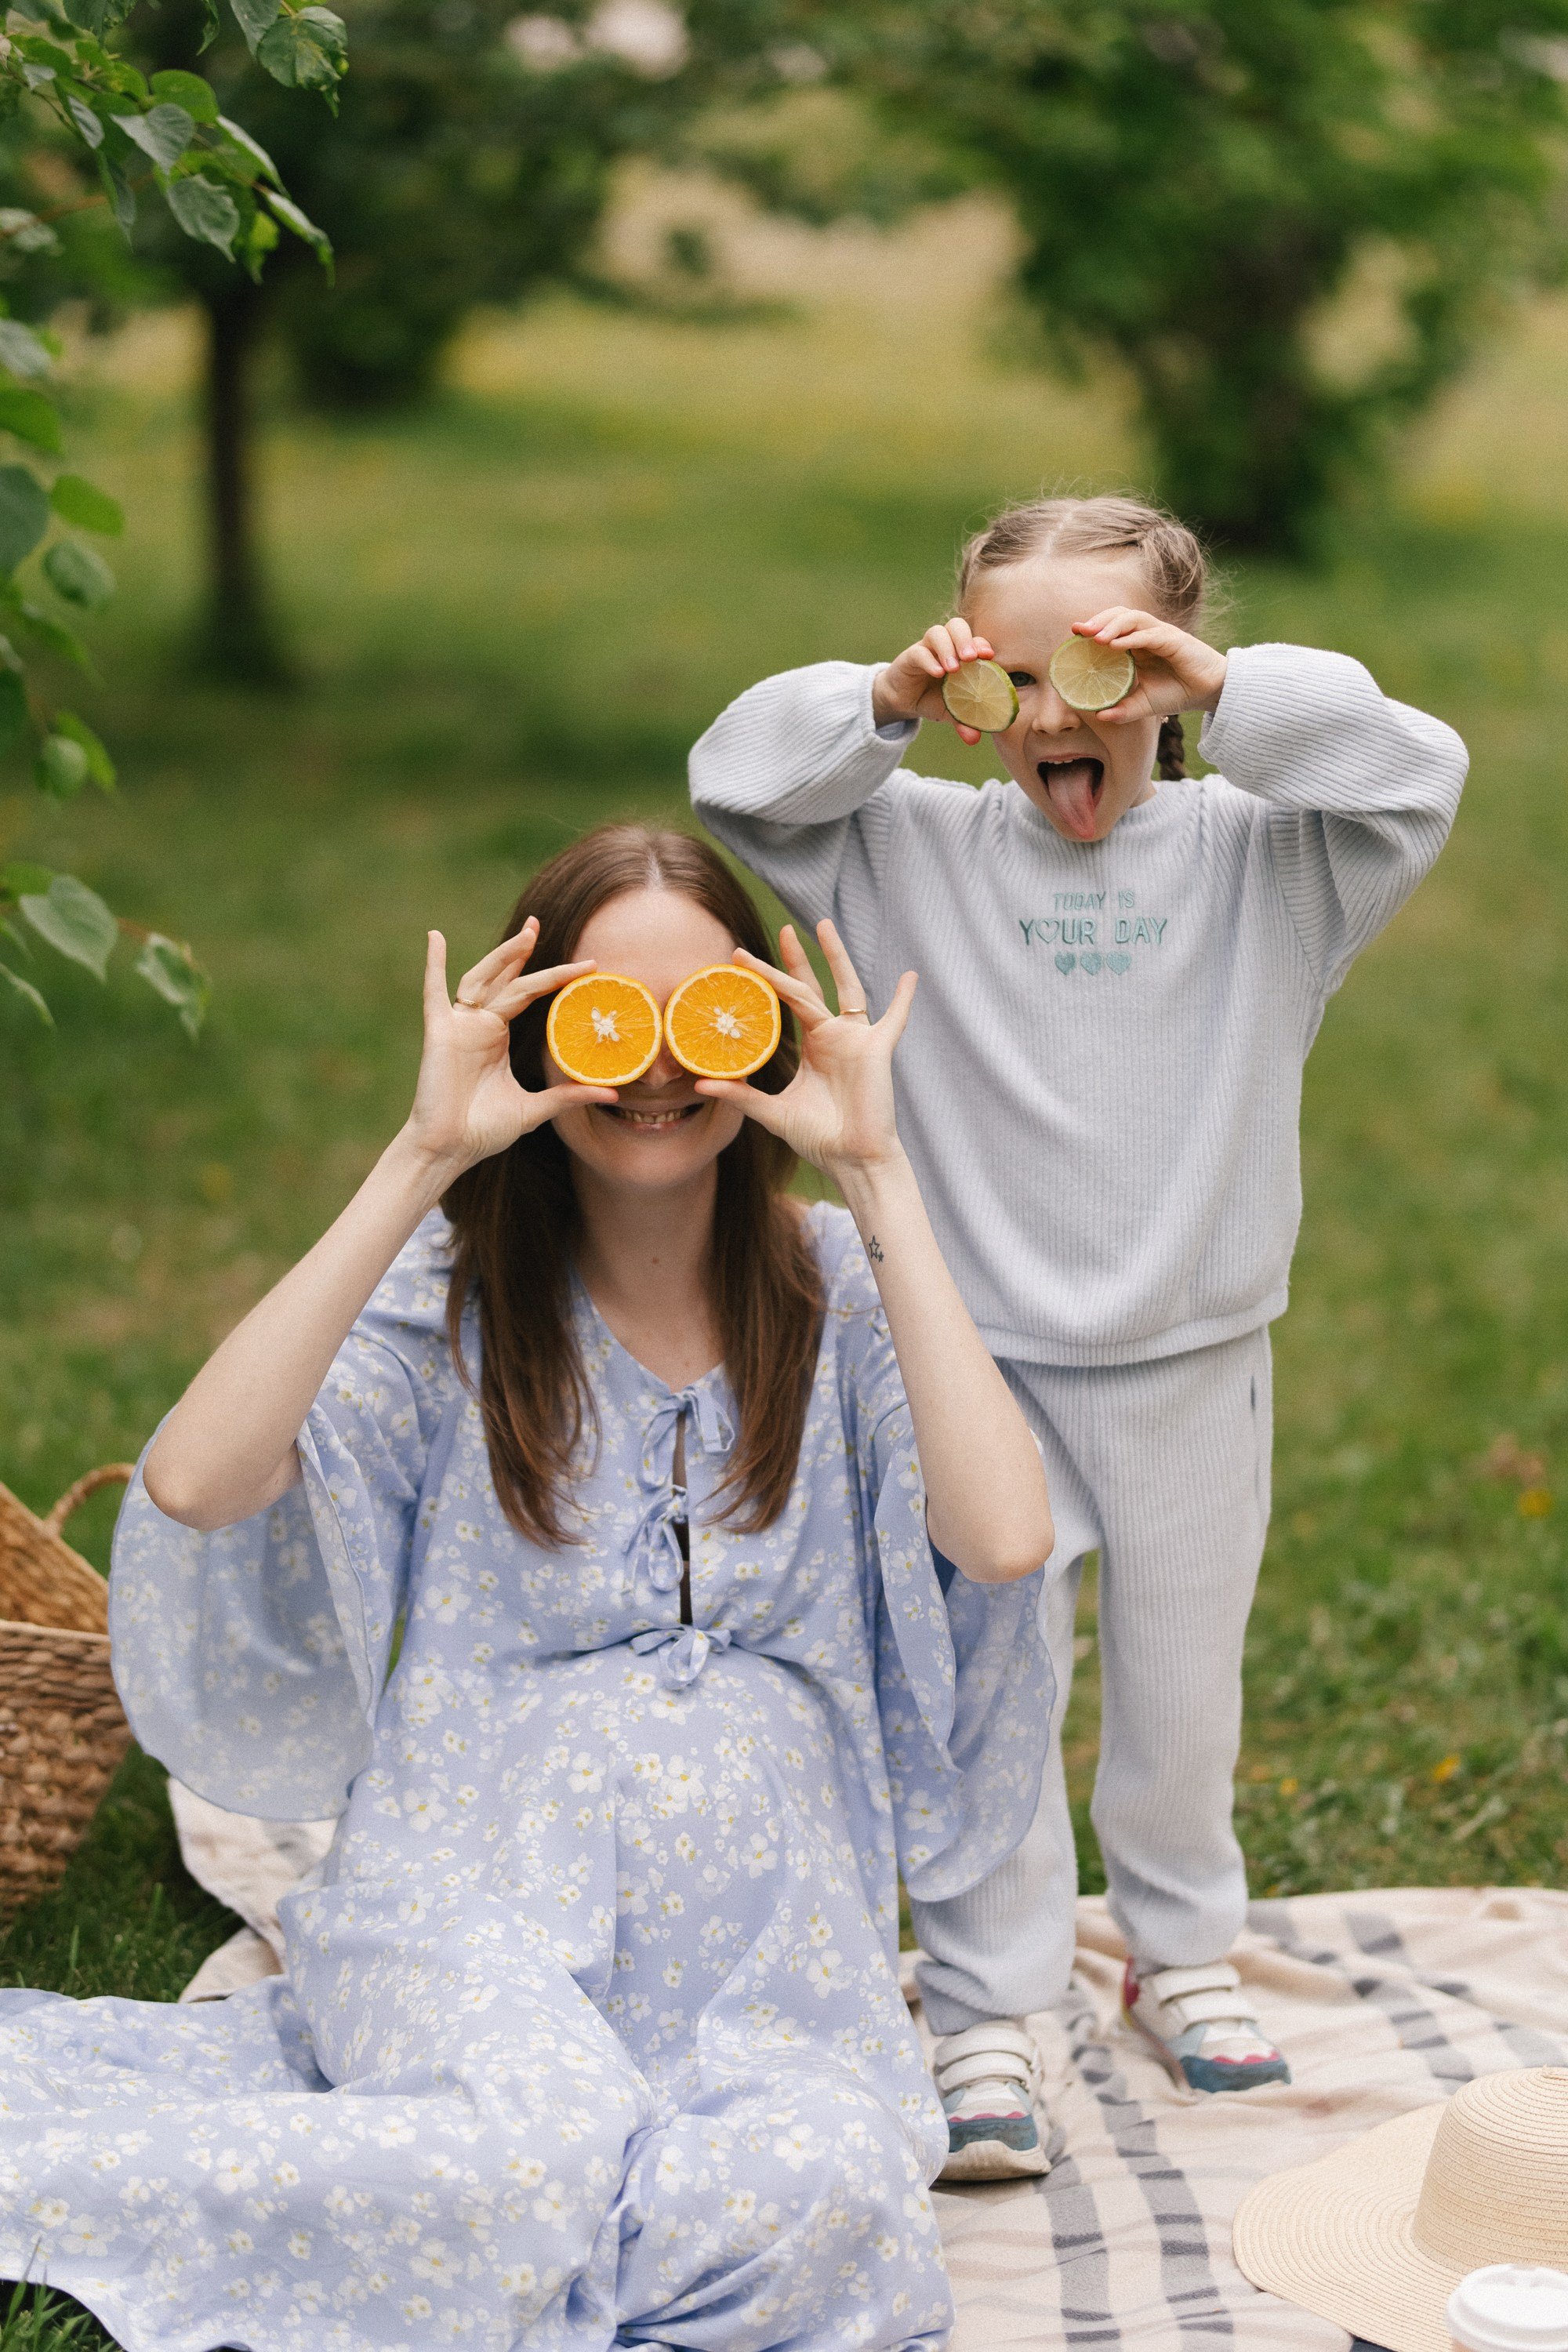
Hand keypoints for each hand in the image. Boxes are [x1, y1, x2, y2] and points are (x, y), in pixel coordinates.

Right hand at [403, 921, 614, 1173]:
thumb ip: (569, 1095)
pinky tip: (436, 938)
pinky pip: (435, 993)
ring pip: (482, 979)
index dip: (553, 978)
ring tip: (527, 933)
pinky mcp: (440, 1032)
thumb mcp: (536, 1109)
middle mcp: (479, 1025)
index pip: (527, 995)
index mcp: (497, 1037)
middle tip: (538, 923)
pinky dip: (434, 965)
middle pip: (505, 978)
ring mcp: (459, 1025)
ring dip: (502, 955)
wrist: (450, 1149)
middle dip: (521, 951)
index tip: (585, 965)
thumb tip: (612, 1094)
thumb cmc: (484, 1130)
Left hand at [692, 921, 915, 1180]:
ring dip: (837, 956)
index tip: (741, 958)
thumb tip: (699, 1084)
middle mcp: (834, 1036)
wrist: (850, 1159)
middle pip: (812, 987)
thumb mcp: (771, 1112)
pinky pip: (895, 1020)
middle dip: (797, 959)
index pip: (787, 1003)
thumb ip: (740, 1094)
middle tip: (783, 929)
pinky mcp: (877, 1049)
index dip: (768, 980)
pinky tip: (910, 976)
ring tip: (823, 926)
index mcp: (813, 1046)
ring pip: (846, 988)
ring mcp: (856, 1039)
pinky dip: (904, 1000)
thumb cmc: (818, 1137)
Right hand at [871, 616, 996, 746]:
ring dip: (948, 648)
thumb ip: (963, 721)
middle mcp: (944, 645)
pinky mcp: (910, 656)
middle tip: (972, 658)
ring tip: (953, 670)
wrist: (902, 701)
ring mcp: (926, 648)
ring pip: (937, 632)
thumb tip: (974, 739)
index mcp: (960, 653)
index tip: (989, 657)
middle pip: (956, 626)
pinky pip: (919, 652)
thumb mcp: (950, 711)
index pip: (974, 640)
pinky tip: (937, 673)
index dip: (982, 644)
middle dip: (966, 639)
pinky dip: (929, 661)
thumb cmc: (931, 699)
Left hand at [1070, 607, 1226, 725]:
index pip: (1112, 627)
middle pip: (1119, 615)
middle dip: (1098, 621)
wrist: (1208, 693)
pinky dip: (1132, 638)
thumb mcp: (1145, 704)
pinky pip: (1150, 634)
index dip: (1094, 626)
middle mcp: (1147, 634)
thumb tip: (1100, 716)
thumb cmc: (1177, 692)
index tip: (1073, 633)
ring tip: (1095, 638)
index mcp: (1137, 645)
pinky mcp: (1174, 640)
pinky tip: (1115, 645)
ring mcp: (1160, 634)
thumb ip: (1123, 709)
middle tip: (1078, 630)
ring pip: (1133, 618)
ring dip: (1112, 626)